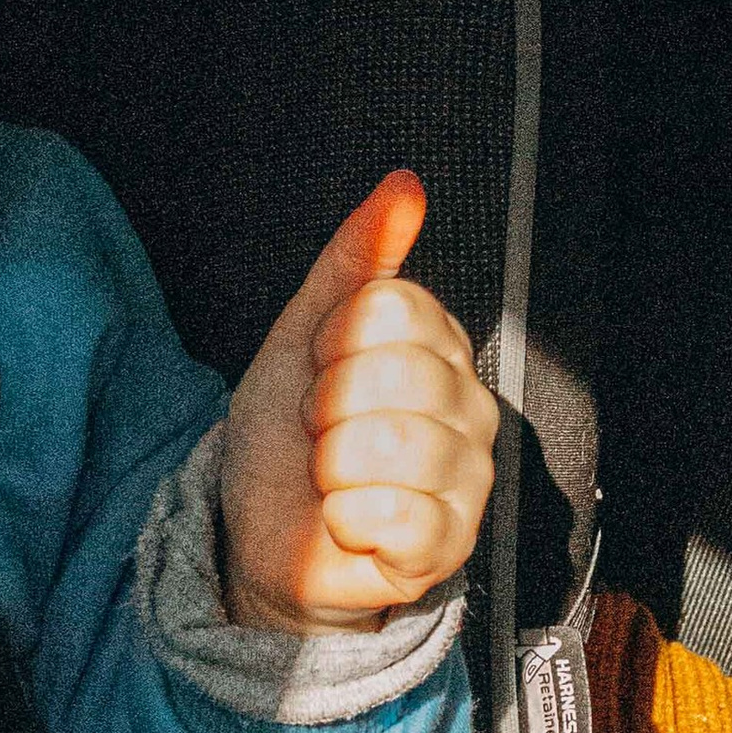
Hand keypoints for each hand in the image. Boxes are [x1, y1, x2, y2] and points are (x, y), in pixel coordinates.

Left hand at [218, 169, 497, 634]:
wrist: (263, 536)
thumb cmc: (287, 441)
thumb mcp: (300, 335)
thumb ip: (354, 259)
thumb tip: (403, 188)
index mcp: (438, 348)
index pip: (393, 309)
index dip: (332, 343)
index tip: (318, 374)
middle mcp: (468, 407)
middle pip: (395, 372)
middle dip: (326, 406)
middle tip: (320, 432)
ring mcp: (466, 479)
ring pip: (396, 444)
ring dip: (331, 465)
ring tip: (331, 478)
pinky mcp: (449, 544)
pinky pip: (402, 516)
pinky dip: (348, 518)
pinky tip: (347, 520)